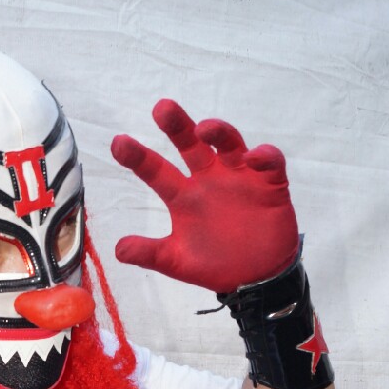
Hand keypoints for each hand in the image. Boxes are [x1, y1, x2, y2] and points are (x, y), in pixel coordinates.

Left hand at [111, 101, 299, 293]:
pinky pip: (270, 163)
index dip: (138, 157)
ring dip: (219, 132)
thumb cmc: (215, 264)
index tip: (118, 143)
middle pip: (191, 144)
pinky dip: (265, 156)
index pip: (157, 171)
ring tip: (205, 130)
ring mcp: (239, 178)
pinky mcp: (269, 185)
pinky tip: (256, 157)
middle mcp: (209, 179)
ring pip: (229, 143)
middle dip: (177, 126)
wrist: (255, 279)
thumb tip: (118, 250)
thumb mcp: (177, 261)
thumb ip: (150, 253)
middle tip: (161, 108)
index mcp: (184, 196)